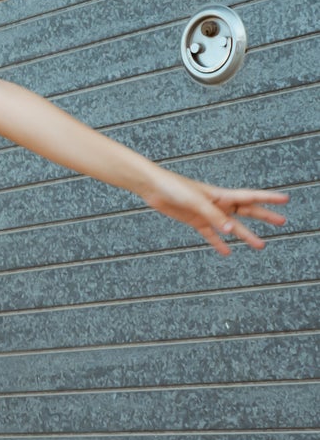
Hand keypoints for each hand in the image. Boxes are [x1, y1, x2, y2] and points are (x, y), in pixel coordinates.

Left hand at [135, 167, 287, 254]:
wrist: (153, 187)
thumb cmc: (174, 187)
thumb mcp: (196, 201)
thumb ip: (214, 215)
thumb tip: (231, 230)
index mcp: (221, 194)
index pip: (250, 197)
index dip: (268, 199)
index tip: (285, 200)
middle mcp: (218, 203)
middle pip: (247, 211)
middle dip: (265, 216)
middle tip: (282, 222)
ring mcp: (207, 213)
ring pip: (231, 226)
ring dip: (246, 235)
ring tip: (261, 245)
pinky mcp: (195, 220)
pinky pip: (210, 234)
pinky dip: (218, 242)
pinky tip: (227, 252)